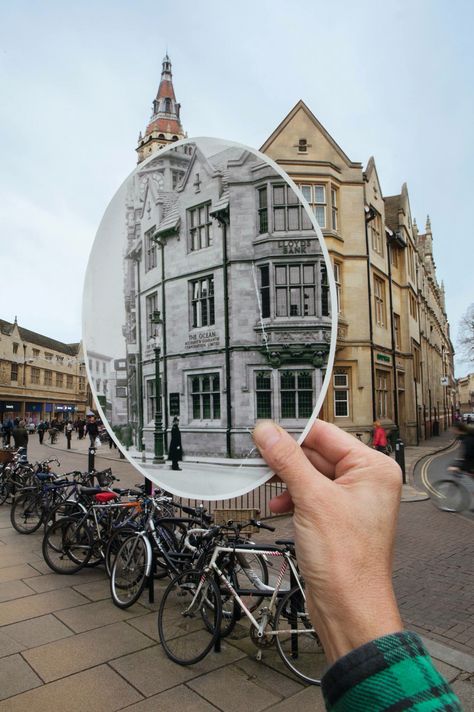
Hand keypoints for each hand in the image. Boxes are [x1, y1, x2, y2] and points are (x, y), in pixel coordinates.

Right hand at [253, 419, 402, 663]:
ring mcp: (351, 500)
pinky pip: (310, 495)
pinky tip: (279, 505)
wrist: (349, 609)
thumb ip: (288, 461)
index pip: (327, 434)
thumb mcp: (312, 499)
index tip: (265, 430)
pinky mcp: (336, 518)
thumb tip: (268, 432)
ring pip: (310, 475)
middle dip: (287, 458)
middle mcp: (366, 481)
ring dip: (287, 479)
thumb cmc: (348, 562)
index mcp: (373, 468)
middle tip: (257, 454)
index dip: (294, 432)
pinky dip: (292, 497)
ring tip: (265, 481)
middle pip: (317, 453)